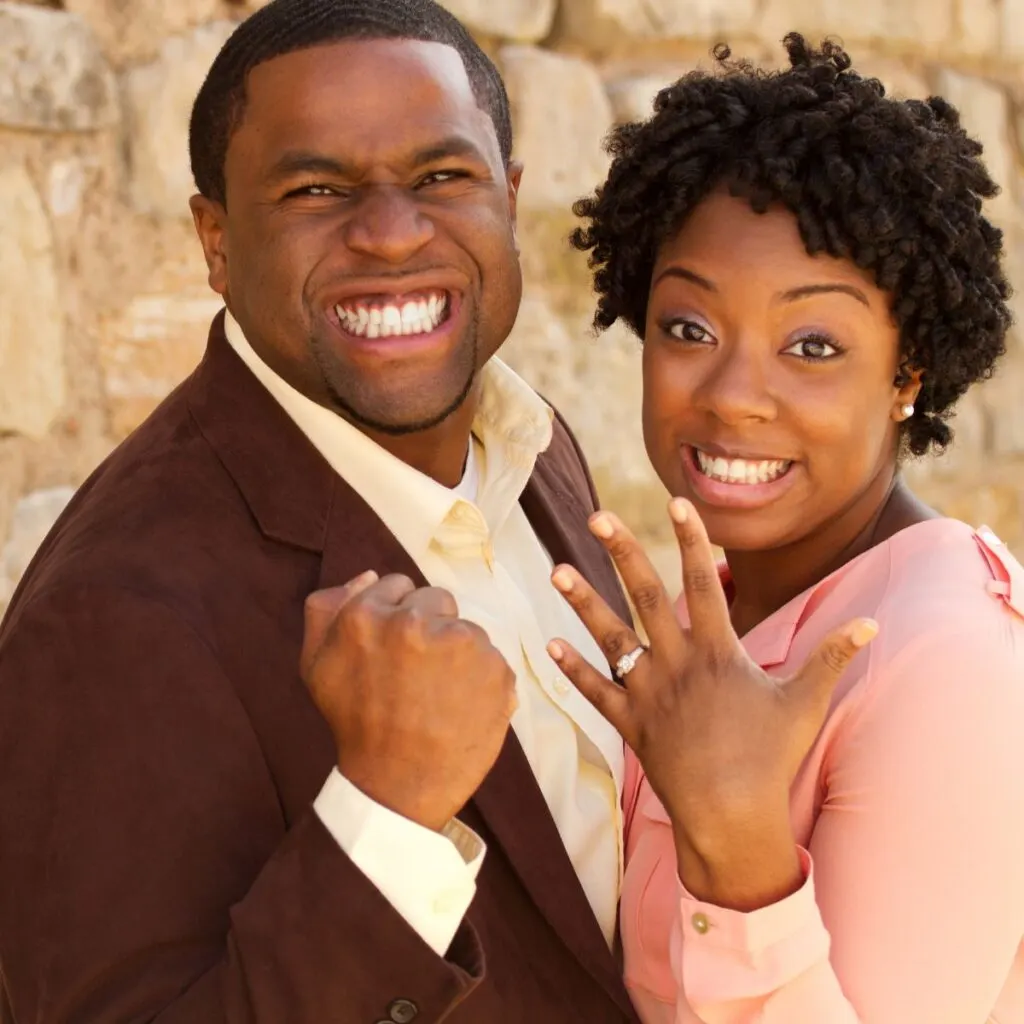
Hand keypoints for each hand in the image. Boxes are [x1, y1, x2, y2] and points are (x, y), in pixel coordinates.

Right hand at [301, 571, 516, 831]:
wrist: (397, 786)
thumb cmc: (355, 725)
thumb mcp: (316, 665)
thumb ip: (328, 609)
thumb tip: (369, 575)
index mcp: (366, 615)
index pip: (398, 586)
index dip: (397, 618)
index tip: (395, 652)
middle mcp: (415, 622)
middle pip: (437, 600)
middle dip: (430, 628)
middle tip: (418, 675)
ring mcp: (460, 643)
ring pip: (466, 629)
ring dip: (458, 654)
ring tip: (439, 695)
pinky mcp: (495, 668)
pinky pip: (491, 658)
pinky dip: (482, 679)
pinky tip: (461, 706)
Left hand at [547, 499, 876, 907]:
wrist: (732, 816)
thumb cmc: (771, 758)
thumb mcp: (805, 702)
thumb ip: (832, 656)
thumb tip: (873, 623)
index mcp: (717, 652)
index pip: (701, 582)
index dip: (691, 539)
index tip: (677, 502)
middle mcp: (677, 663)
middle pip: (645, 596)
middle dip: (623, 553)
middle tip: (599, 517)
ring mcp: (648, 693)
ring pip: (610, 638)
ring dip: (583, 602)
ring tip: (556, 569)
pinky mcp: (630, 724)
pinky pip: (595, 693)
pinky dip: (573, 670)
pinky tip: (549, 646)